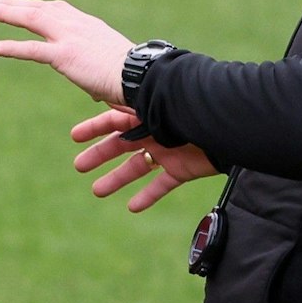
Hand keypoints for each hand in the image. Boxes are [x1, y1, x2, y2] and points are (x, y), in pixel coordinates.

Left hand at [0, 0, 134, 104]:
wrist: (139, 75)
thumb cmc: (132, 76)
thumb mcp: (112, 67)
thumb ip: (99, 75)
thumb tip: (96, 93)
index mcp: (88, 25)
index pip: (57, 10)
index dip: (36, 5)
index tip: (21, 2)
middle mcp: (76, 25)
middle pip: (39, 8)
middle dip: (14, 3)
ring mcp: (69, 38)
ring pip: (31, 18)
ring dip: (6, 12)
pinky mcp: (64, 55)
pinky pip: (32, 49)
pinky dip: (11, 47)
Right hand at [71, 107, 218, 211]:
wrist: (227, 129)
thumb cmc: (190, 112)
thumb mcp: (156, 107)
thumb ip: (131, 105)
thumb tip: (101, 95)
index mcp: (146, 114)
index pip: (114, 121)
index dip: (93, 129)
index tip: (75, 138)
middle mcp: (154, 132)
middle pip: (121, 146)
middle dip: (99, 155)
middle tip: (79, 166)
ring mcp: (167, 151)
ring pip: (137, 168)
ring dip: (116, 179)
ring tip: (97, 191)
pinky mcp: (182, 169)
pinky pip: (162, 185)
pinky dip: (147, 196)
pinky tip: (132, 207)